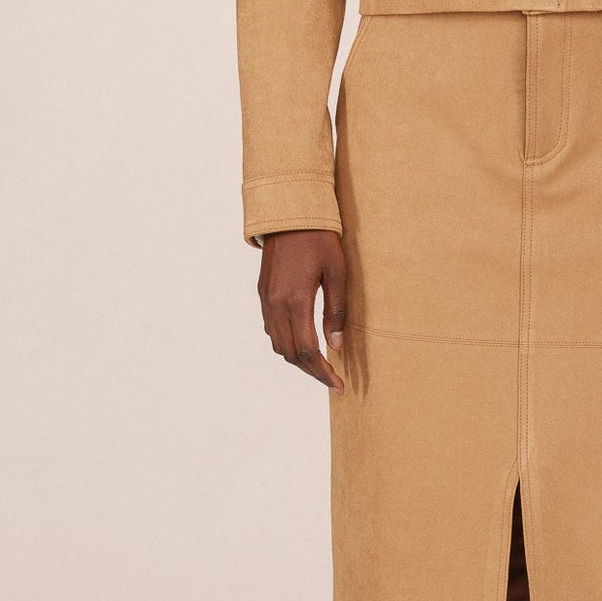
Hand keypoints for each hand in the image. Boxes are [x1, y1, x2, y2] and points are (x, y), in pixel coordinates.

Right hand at [257, 229, 347, 391]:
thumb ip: (336, 311)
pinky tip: (303, 342)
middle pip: (291, 354)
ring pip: (278, 344)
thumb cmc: (319, 239)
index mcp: (296, 300)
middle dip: (312, 371)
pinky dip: (286, 343)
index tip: (338, 386)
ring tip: (320, 365)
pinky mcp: (262, 294)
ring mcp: (266, 300)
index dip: (324, 373)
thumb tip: (336, 345)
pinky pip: (271, 329)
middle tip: (332, 380)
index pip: (309, 351)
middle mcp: (275, 305)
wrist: (289, 214)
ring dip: (298, 359)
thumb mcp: (337, 272)